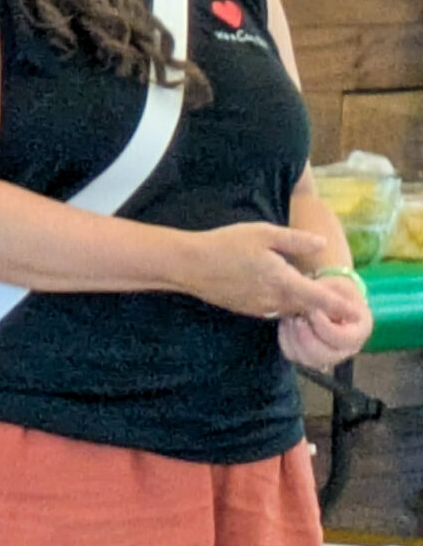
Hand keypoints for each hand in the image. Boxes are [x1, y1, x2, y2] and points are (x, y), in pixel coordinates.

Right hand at [176, 223, 334, 320]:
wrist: (188, 264)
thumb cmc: (225, 244)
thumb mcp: (262, 233)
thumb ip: (295, 240)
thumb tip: (320, 243)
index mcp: (282, 280)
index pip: (318, 297)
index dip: (339, 305)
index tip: (357, 312)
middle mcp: (274, 299)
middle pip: (306, 307)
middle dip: (321, 308)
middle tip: (336, 303)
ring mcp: (259, 307)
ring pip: (289, 310)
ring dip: (301, 307)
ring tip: (310, 299)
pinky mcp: (246, 309)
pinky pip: (272, 310)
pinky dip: (283, 306)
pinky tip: (278, 294)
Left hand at [279, 276, 371, 366]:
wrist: (326, 296)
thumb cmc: (336, 292)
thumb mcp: (337, 288)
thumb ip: (332, 299)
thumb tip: (332, 311)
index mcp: (359, 332)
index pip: (341, 339)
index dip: (322, 325)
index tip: (311, 309)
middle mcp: (347, 350)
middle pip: (324, 355)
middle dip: (305, 335)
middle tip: (297, 316)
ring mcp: (329, 356)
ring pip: (307, 359)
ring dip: (293, 337)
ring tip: (292, 318)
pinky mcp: (310, 356)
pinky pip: (293, 355)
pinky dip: (285, 340)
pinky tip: (287, 324)